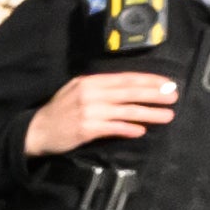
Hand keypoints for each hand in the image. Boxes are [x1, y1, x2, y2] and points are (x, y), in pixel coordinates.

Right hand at [27, 67, 174, 156]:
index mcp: (91, 81)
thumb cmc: (58, 111)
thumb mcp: (76, 91)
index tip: (167, 83)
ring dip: (149, 113)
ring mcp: (89, 111)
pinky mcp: (87, 129)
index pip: (125, 78)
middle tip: (173, 97)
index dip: (148, 80)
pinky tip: (141, 130)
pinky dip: (129, 128)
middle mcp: (91, 93)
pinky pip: (114, 127)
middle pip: (130, 92)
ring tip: (167, 116)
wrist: (36, 131)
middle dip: (155, 94)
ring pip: (126, 110)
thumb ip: (100, 89)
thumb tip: (128, 91)